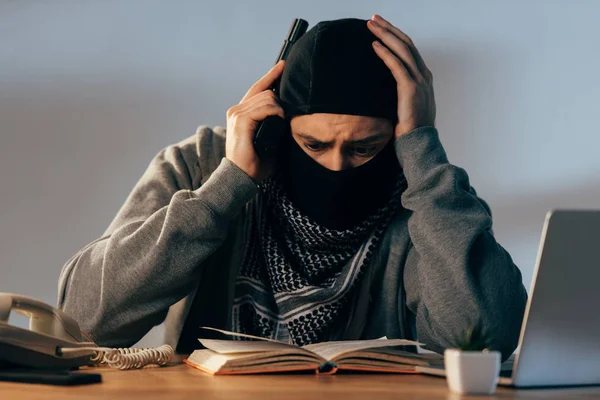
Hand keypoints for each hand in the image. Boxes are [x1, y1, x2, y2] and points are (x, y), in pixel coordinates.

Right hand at [225, 60, 285, 181]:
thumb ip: (274, 123)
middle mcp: (236, 110)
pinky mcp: (240, 120)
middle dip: (280, 102)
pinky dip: (275, 113)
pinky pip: (264, 107)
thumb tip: (290, 114)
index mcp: (241, 112)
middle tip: (285, 119)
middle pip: (265, 92)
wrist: (241, 176)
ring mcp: (237, 114)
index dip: (271, 75)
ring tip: (280, 124)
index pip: (257, 88)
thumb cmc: (255, 162)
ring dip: (279, 110)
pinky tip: (278, 121)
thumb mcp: (268, 138)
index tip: (283, 65)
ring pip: (267, 98)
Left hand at [367, 15, 435, 137]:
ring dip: (385, 34)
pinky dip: (385, 53)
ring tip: (371, 25)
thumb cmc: (410, 128)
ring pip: (402, 49)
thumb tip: (384, 87)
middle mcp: (423, 74)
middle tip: (374, 18)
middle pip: (405, 43)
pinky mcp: (410, 88)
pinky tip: (374, 45)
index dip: (395, 35)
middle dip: (389, 28)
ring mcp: (419, 80)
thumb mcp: (405, 105)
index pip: (409, 49)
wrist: (418, 142)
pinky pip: (396, 65)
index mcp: (423, 77)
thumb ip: (400, 92)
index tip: (381, 27)